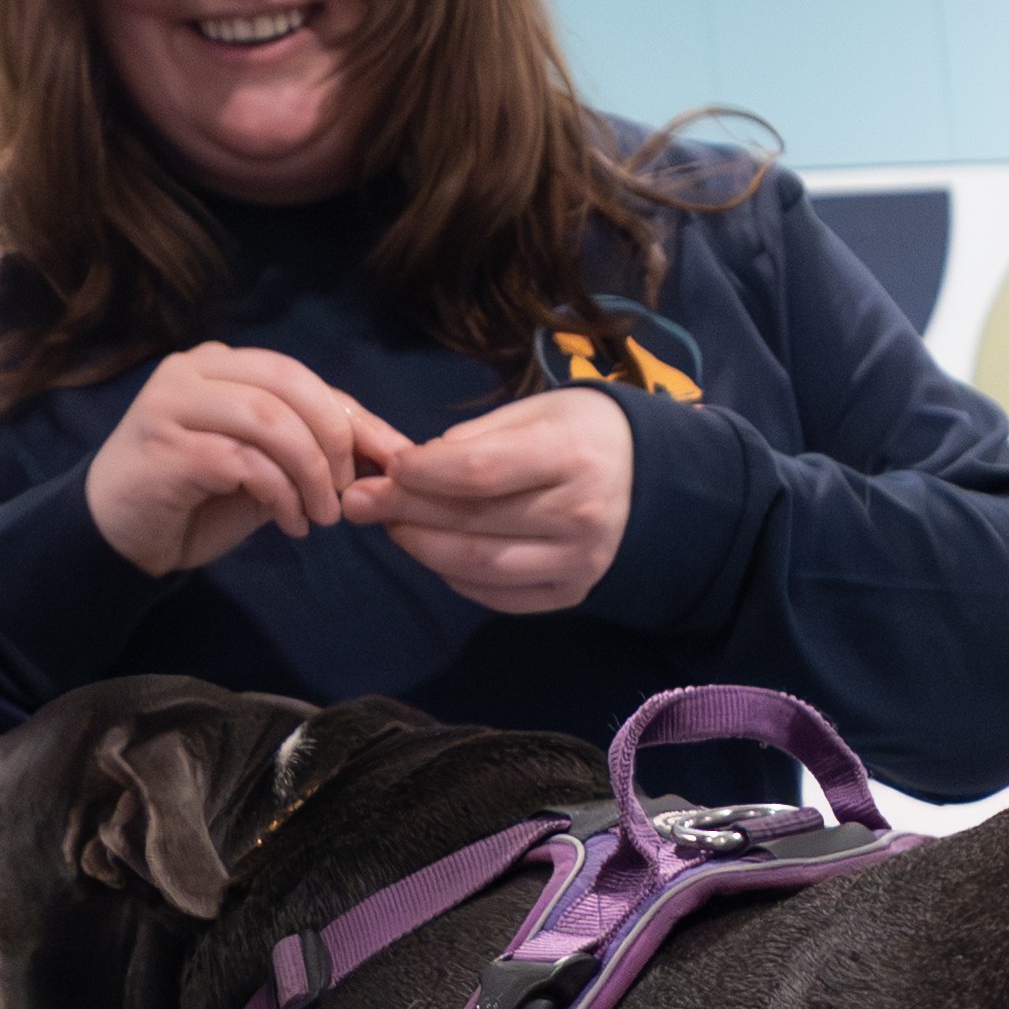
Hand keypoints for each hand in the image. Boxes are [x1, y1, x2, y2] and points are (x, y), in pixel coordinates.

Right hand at [83, 344, 413, 577]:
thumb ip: (308, 450)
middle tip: (348, 491)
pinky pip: (242, 460)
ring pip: (269, 419)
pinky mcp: (165, 447)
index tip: (396, 457)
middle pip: (289, 385)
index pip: (302, 378)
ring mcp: (173, 404)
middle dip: (335, 440)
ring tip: (321, 515)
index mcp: (222, 366)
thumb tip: (383, 454)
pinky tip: (290, 523)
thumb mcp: (264, 470)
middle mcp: (194, 371)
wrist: (117, 537)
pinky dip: (279, 493)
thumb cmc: (194, 501)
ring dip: (310, 472)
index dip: (355, 417)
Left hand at [377, 385, 633, 614]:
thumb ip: (472, 440)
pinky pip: (499, 596)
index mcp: (570, 455)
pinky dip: (457, 579)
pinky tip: (436, 555)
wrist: (648, 476)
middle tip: (360, 503)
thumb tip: (406, 472)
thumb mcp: (534, 412)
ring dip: (424, 549)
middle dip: (405, 512)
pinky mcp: (572, 593)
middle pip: (472, 523)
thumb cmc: (580, 432)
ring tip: (394, 528)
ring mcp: (579, 561)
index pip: (479, 473)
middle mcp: (580, 514)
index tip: (386, 468)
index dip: (422, 474)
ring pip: (480, 567)